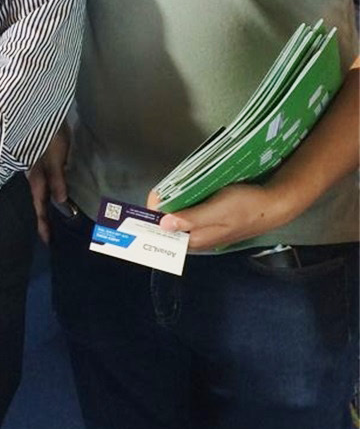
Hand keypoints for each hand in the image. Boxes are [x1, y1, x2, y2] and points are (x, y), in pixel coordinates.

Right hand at [28, 124, 70, 243]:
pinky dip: (44, 194)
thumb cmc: (48, 134)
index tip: (47, 241)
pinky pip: (40, 183)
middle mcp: (33, 175)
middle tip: (47, 237)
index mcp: (36, 177)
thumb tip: (61, 202)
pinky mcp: (38, 161)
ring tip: (47, 220)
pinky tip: (48, 196)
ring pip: (37, 194)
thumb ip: (56, 178)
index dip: (43, 223)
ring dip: (42, 207)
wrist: (38, 111)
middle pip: (37, 202)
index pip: (39, 205)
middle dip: (41, 219)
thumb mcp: (55, 156)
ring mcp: (34, 168)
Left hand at [149, 183, 283, 251]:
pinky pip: (191, 213)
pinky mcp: (211, 221)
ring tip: (171, 189)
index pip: (165, 234)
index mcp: (197, 239)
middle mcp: (198, 238)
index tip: (154, 198)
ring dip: (173, 205)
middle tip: (162, 190)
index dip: (154, 217)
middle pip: (170, 226)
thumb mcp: (218, 211)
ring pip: (180, 219)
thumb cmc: (247, 207)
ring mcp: (205, 230)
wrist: (274, 205)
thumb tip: (164, 225)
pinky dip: (186, 203)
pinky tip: (186, 192)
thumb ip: (192, 219)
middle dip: (162, 209)